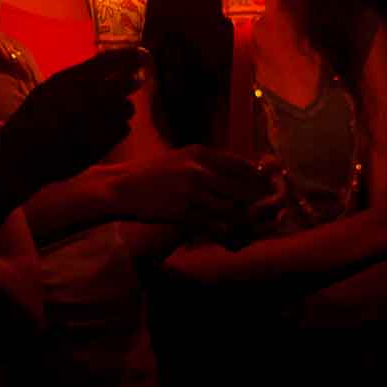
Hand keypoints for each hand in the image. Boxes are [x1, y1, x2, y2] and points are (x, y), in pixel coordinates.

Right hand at [0, 48, 145, 189]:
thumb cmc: (33, 118)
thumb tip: (105, 66)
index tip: (142, 54)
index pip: (108, 62)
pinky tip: (108, 128)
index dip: (128, 56)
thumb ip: (77, 77)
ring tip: (114, 110)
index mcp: (71, 80)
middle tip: (138, 80)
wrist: (23, 155)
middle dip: (132, 81)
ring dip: (124, 107)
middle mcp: (87, 97)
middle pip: (125, 84)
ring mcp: (97, 121)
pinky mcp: (103, 143)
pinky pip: (123, 128)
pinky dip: (119, 127)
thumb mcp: (50, 88)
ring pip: (127, 107)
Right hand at [113, 145, 273, 227]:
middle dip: (257, 200)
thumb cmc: (152, 173)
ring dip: (245, 218)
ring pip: (234, 207)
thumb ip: (207, 162)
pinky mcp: (186, 212)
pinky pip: (217, 223)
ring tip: (250, 225)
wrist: (122, 188)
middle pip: (244, 186)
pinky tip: (230, 234)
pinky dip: (228, 229)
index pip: (243, 165)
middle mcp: (200, 169)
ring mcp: (194, 191)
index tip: (264, 189)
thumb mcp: (181, 157)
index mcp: (201, 153)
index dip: (257, 179)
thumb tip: (236, 169)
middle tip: (264, 211)